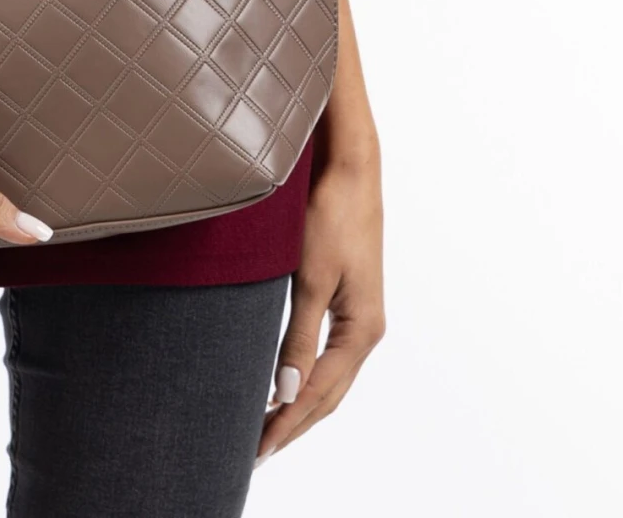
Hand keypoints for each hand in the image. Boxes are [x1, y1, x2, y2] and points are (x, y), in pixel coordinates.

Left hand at [255, 135, 384, 465]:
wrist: (351, 169)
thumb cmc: (331, 215)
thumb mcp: (311, 277)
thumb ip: (299, 336)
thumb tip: (286, 391)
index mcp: (361, 330)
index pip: (320, 393)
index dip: (288, 423)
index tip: (258, 448)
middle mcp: (365, 330)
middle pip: (328, 394)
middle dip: (294, 425)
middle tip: (257, 453)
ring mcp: (359, 317)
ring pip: (330, 379)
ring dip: (301, 407)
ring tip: (268, 431)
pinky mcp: (348, 302)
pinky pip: (329, 358)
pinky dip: (307, 380)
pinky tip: (286, 386)